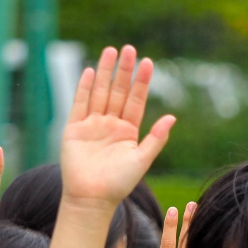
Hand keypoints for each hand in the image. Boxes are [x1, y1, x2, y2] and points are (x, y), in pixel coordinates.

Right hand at [60, 45, 174, 206]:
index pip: (136, 100)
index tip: (148, 62)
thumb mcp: (142, 160)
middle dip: (123, 70)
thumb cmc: (119, 184)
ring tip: (110, 51)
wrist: (92, 198)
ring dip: (105, 72)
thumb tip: (172, 118)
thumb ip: (156, 139)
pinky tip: (90, 71)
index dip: (142, 82)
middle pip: (118, 91)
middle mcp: (110, 125)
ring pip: (100, 93)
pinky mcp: (74, 129)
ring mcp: (92, 125)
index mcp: (128, 131)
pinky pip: (80, 104)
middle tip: (128, 49)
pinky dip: (84, 88)